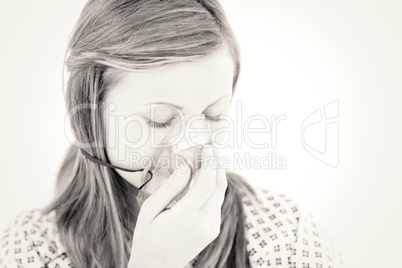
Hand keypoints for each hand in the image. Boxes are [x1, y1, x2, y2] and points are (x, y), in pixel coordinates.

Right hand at [128, 145, 226, 267]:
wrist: (157, 265)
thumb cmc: (148, 237)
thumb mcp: (149, 210)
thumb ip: (169, 188)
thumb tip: (185, 167)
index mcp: (184, 218)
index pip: (206, 184)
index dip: (210, 163)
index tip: (208, 148)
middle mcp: (203, 223)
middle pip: (219, 187)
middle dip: (217, 165)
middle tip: (211, 149)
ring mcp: (211, 228)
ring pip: (220, 194)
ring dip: (216, 175)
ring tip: (206, 160)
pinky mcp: (213, 230)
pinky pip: (217, 203)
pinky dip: (213, 188)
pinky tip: (202, 180)